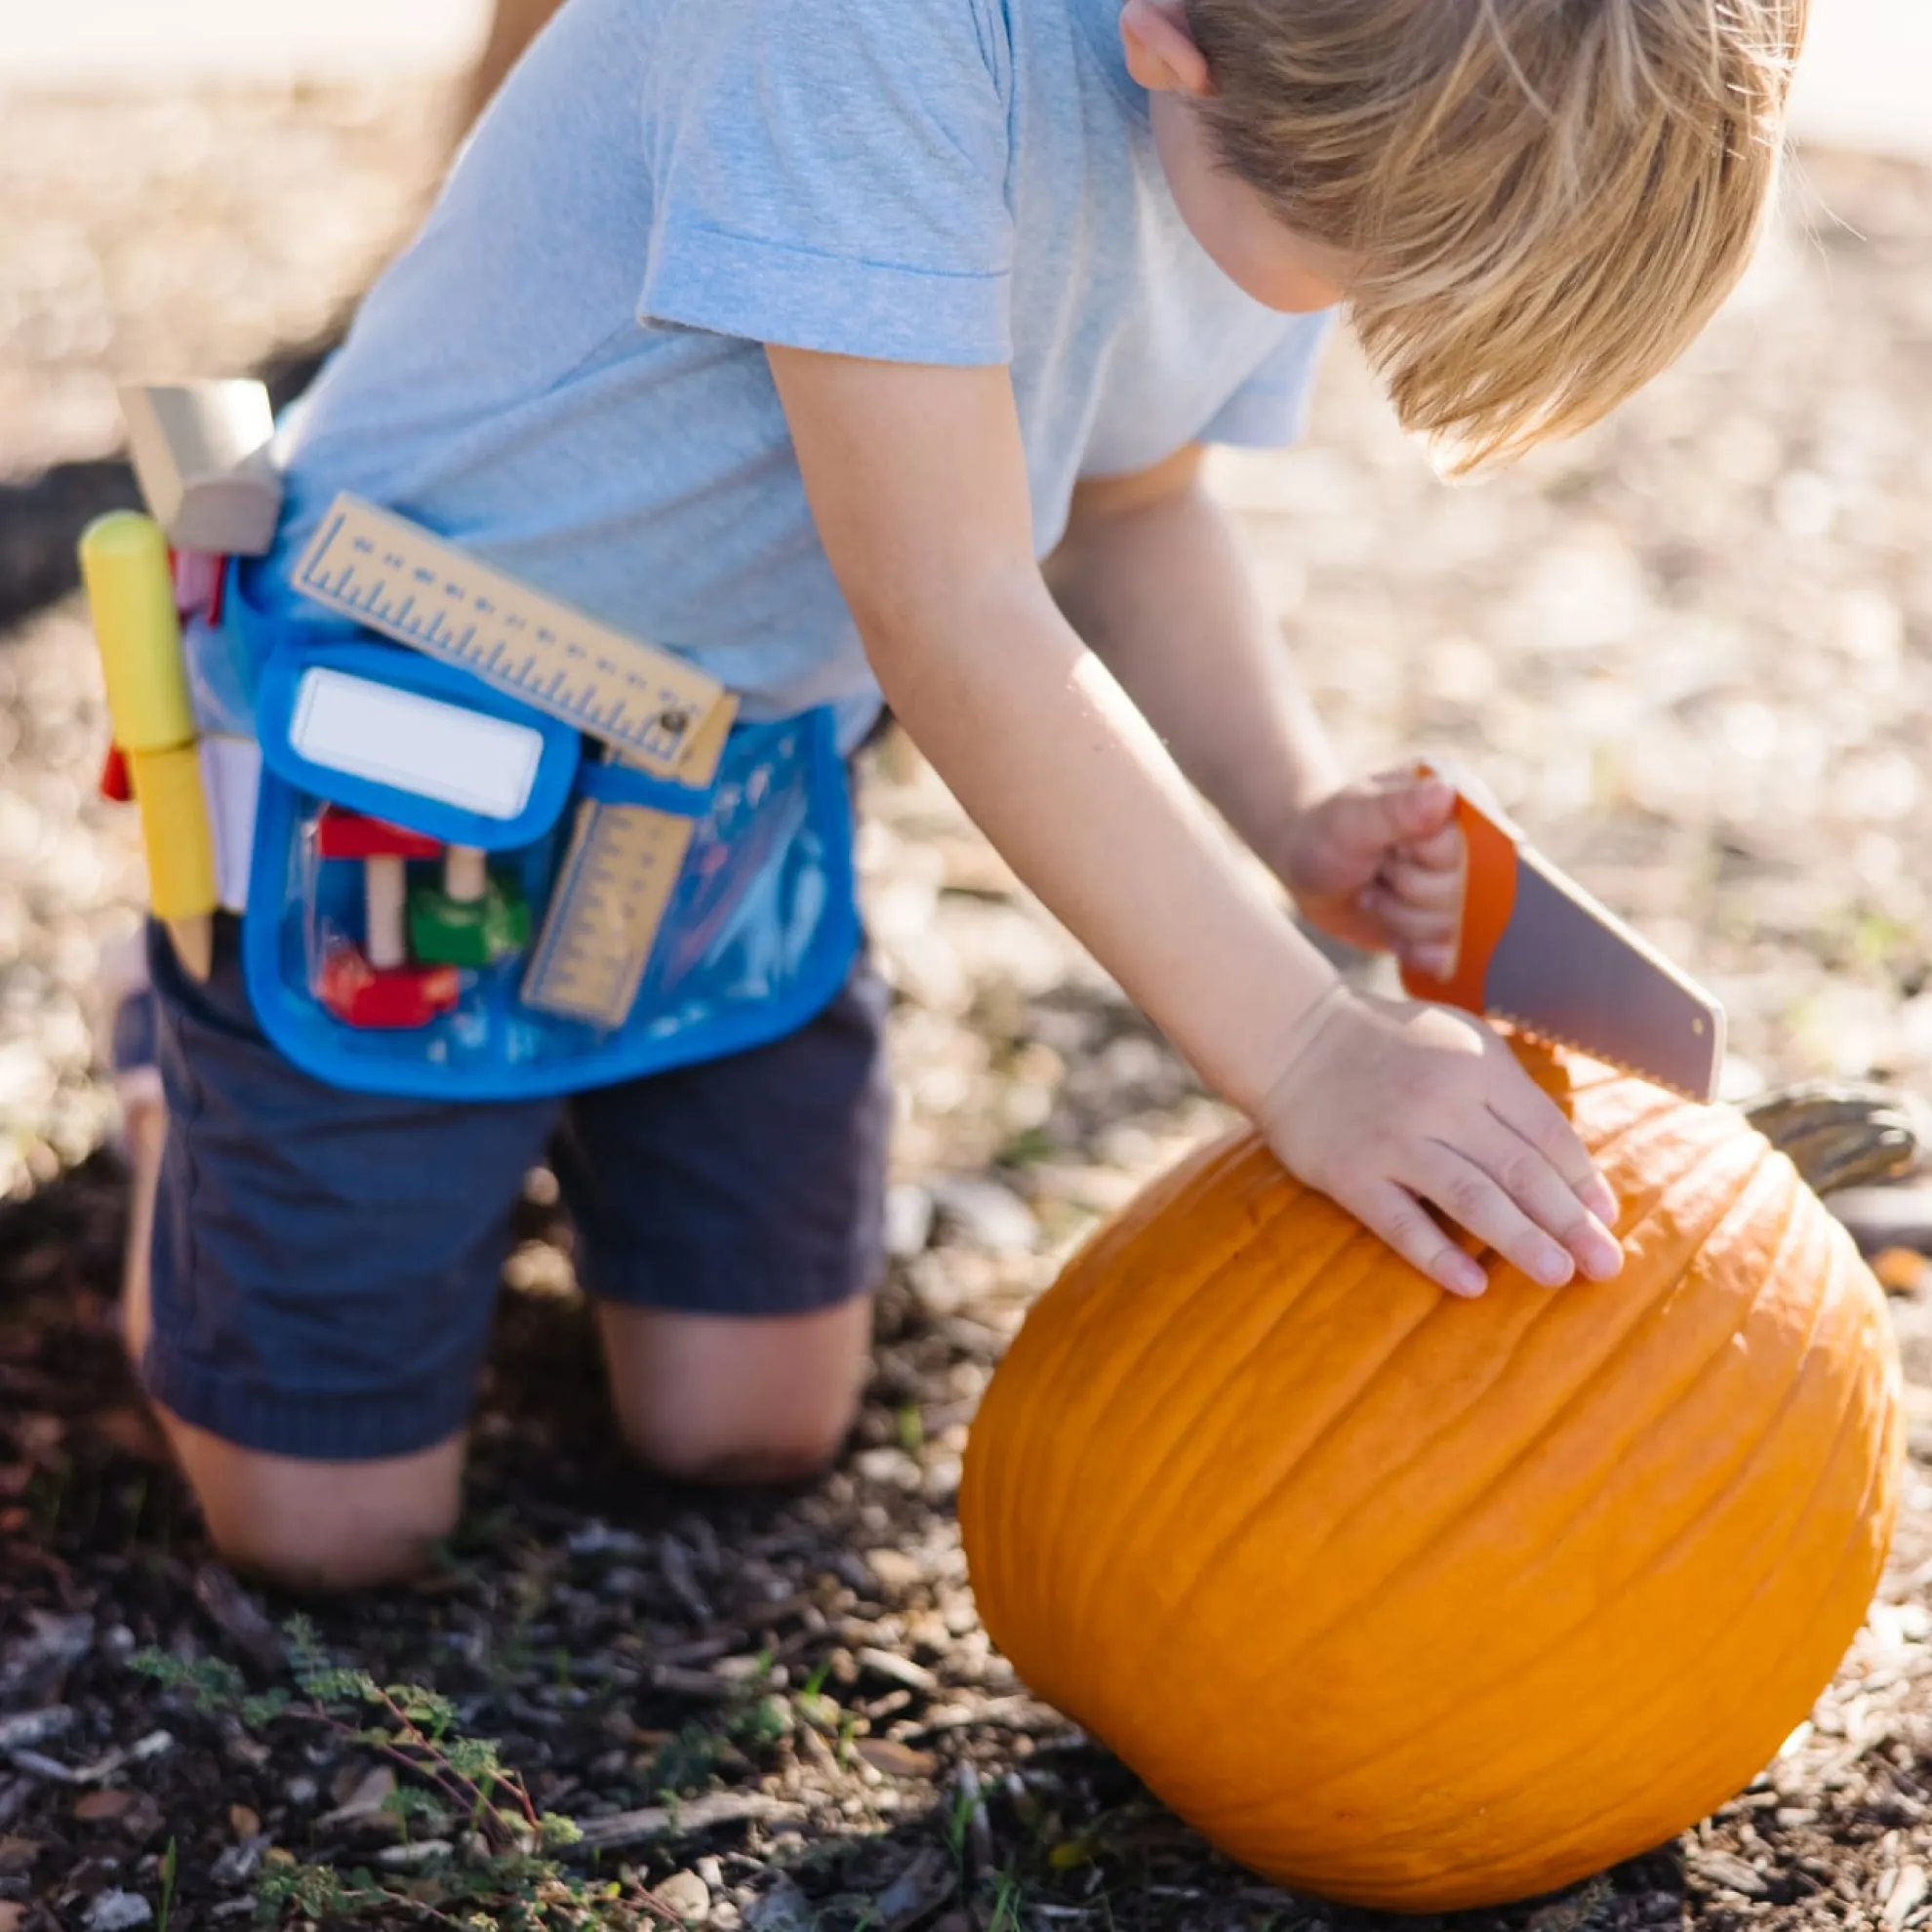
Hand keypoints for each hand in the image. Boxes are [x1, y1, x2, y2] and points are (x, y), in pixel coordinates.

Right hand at [1259, 987, 1623, 1297]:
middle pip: (1520, 1171)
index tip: (1607, 1218)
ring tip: (1560, 1276)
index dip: (1582, 1180)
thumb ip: (1509, 1090)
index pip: (1547, 1133)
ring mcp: (1393, 1140)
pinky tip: (1472, 1286)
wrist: (1292, 1037)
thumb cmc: (1389, 1045)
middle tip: (1607, 1265)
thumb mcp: (1459, 1039)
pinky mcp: (1349, 1172)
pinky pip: (1401, 1222)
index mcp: (1477, 1067)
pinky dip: (1438, 1255)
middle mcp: (1441, 1101)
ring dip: (1521, 1240)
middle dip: (1570, 1221)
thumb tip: (1568, 1164)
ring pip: (1472, 1198)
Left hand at [1275, 769, 1462, 978]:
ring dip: (1402, 918)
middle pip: (1467, 893)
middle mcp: (1471, 846)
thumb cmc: (1328, 830)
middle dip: (1410, 889)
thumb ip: (1397, 807)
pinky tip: (1392, 935)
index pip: (1474, 846)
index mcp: (1460, 803)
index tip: (1391, 846)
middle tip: (1377, 869)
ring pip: (1454, 928)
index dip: (1426, 857)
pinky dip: (1416, 950)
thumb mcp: (1353, 816)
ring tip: (1374, 893)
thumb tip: (1445, 792)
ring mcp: (1459, 889)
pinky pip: (1447, 954)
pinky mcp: (1442, 926)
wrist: (1304, 867)